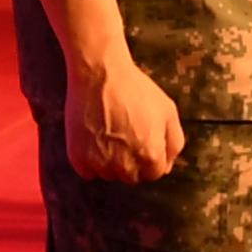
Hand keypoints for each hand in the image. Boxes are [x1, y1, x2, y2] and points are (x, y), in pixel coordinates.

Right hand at [68, 59, 187, 182]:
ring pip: (108, 175)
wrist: (100, 74)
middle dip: (130, 161)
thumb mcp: (168, 111)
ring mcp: (100, 164)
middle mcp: (125, 166)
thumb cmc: (135, 89)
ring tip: (108, 133)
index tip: (140, 139)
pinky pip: (87, 171)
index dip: (149, 157)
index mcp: (150, 156)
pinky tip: (93, 138)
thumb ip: (174, 142)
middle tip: (123, 135)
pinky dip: (89, 160)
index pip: (153, 174)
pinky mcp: (78, 158)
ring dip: (109, 162)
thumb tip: (168, 166)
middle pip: (131, 177)